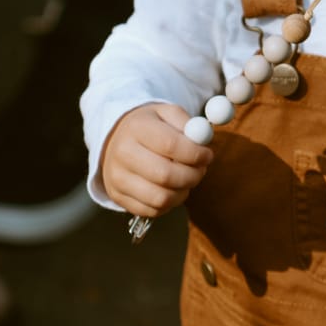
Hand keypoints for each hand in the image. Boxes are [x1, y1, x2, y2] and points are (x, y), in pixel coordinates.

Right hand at [101, 102, 214, 220]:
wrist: (119, 141)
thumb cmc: (151, 128)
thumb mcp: (168, 114)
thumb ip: (189, 124)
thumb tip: (203, 139)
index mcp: (136, 127)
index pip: (171, 145)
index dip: (196, 153)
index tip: (208, 155)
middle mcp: (123, 153)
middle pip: (166, 175)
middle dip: (192, 176)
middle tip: (201, 170)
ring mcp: (118, 178)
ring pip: (161, 198)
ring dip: (183, 192)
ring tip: (186, 179)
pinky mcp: (118, 197)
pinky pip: (153, 210)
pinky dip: (169, 203)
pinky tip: (171, 189)